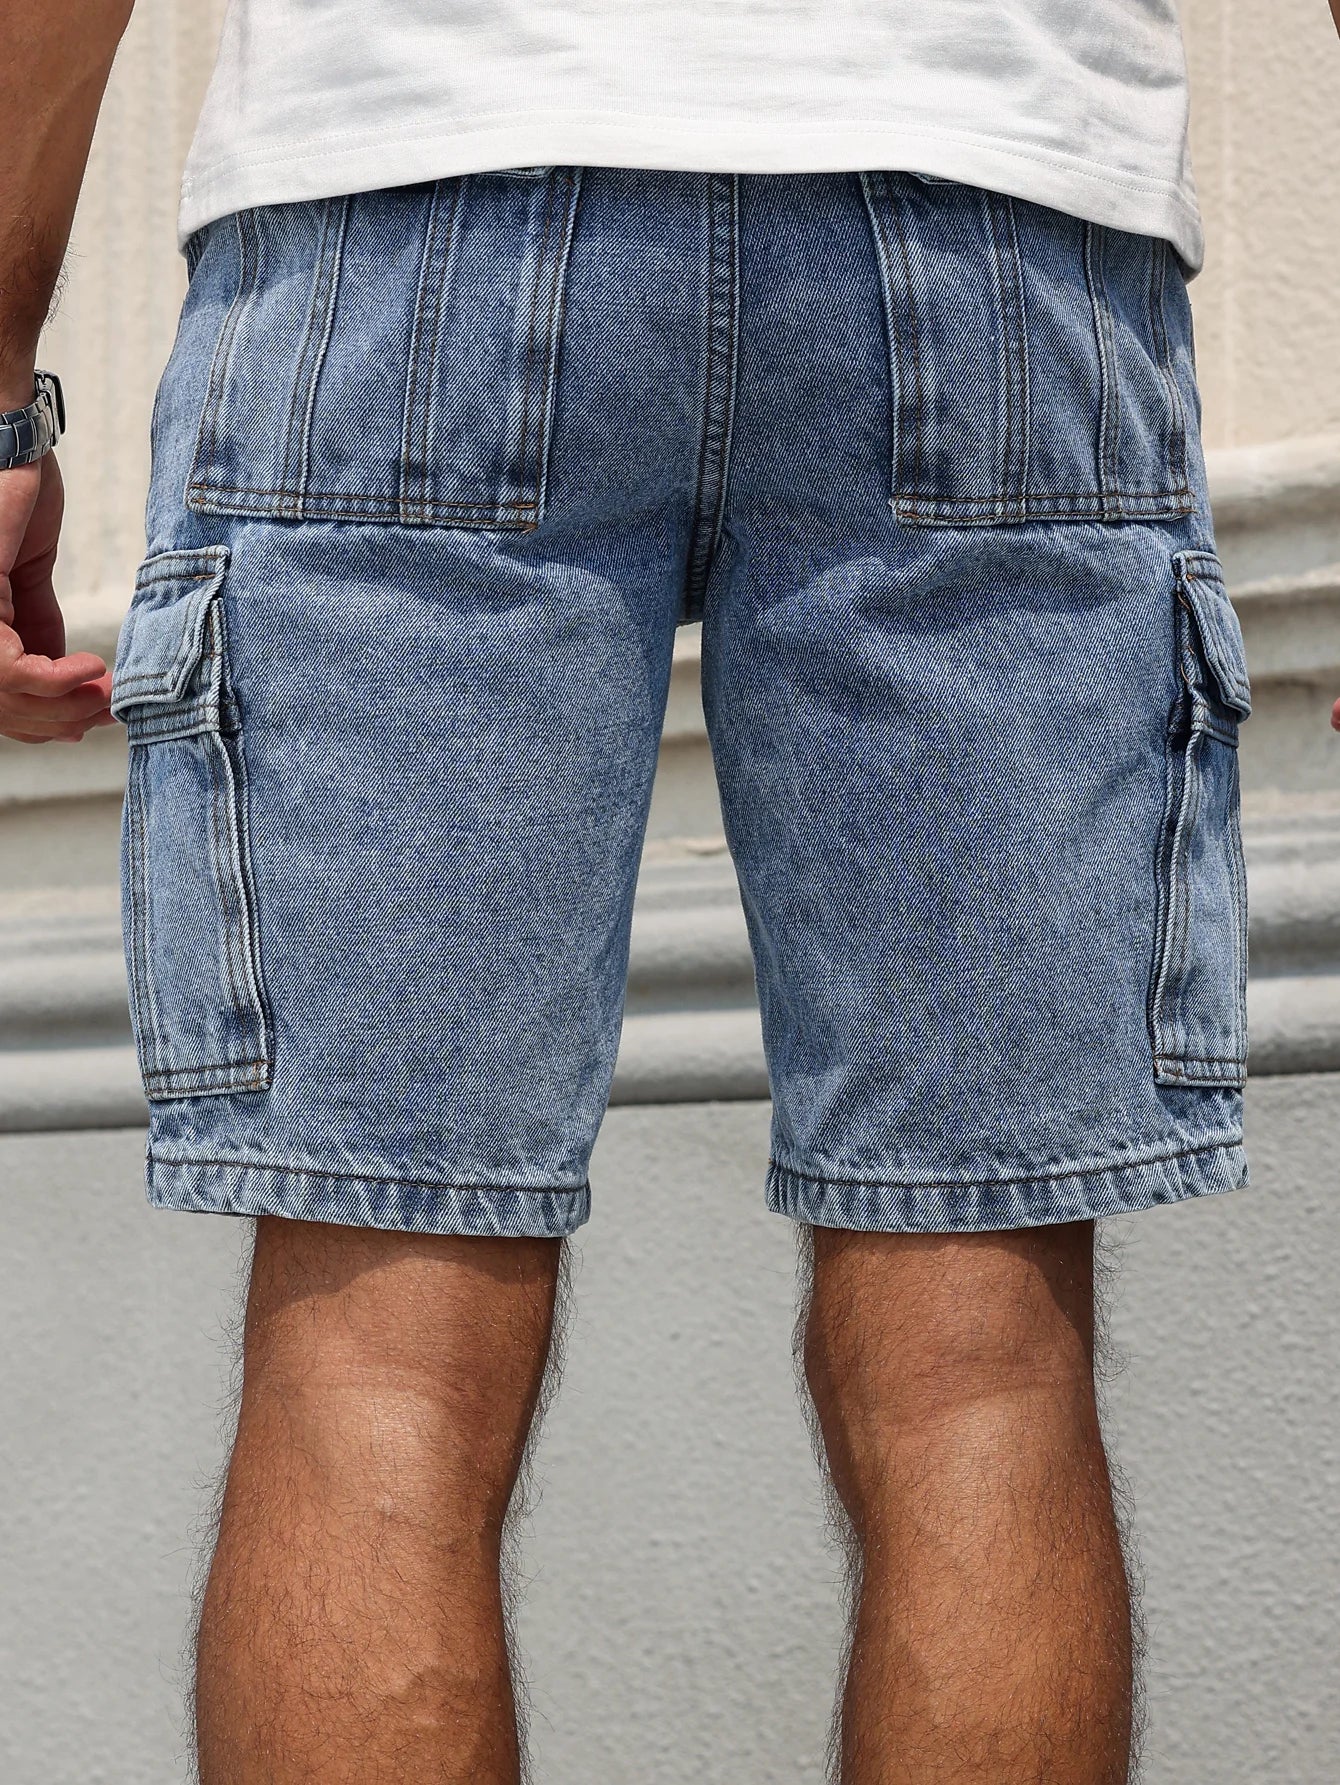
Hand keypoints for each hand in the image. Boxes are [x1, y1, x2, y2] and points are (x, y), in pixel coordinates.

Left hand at [0, 453, 115, 742]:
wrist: (9, 444)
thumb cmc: (12, 494)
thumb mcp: (27, 573)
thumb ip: (38, 622)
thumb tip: (64, 672)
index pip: (0, 694)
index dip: (46, 717)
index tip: (96, 714)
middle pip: (4, 706)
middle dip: (61, 718)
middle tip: (109, 711)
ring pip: (9, 696)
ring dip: (67, 704)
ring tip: (106, 693)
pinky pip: (13, 670)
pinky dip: (58, 681)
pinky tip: (91, 670)